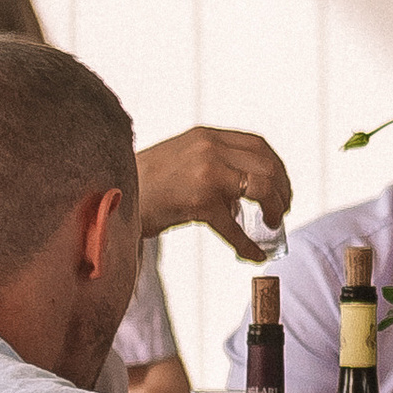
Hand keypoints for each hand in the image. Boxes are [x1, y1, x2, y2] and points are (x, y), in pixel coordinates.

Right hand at [137, 125, 293, 254]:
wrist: (110, 192)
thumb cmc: (148, 182)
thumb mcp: (184, 157)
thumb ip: (215, 162)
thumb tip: (248, 189)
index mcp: (207, 136)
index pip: (259, 145)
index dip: (277, 168)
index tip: (281, 187)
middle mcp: (209, 148)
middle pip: (268, 166)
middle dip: (282, 190)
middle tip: (281, 210)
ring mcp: (205, 173)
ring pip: (261, 188)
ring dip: (274, 209)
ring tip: (273, 224)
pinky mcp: (199, 202)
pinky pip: (234, 227)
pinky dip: (248, 245)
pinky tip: (253, 256)